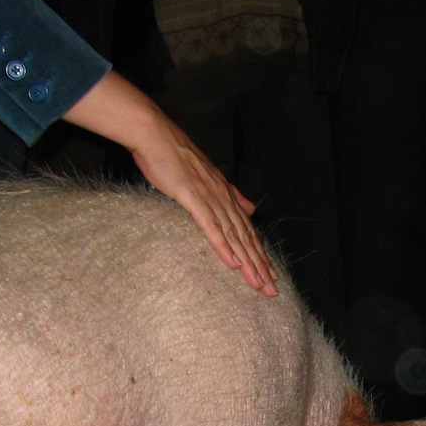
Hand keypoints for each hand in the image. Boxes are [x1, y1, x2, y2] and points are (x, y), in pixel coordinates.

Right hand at [62, 71, 278, 294]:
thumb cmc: (175, 157)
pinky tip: (232, 262)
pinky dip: (223, 246)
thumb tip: (251, 207)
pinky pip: (211, 227)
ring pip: (234, 237)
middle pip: (246, 238)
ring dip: (247, 262)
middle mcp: (223, 198)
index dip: (260, 253)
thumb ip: (231, 194)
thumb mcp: (208, 177)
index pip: (247, 230)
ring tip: (257, 284)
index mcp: (226, 195)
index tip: (270, 274)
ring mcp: (210, 198)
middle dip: (260, 265)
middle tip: (271, 290)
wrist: (155, 135)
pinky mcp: (193, 199)